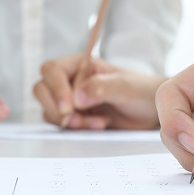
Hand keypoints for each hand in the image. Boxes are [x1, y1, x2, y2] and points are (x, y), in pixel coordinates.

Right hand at [34, 54, 165, 129]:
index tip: (69, 106)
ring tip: (100, 123)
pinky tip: (99, 126)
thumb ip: (102, 88)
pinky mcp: (75, 118)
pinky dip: (77, 129)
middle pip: (42, 90)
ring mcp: (71, 100)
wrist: (150, 111)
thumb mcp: (125, 87)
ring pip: (50, 111)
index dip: (55, 87)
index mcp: (80, 65)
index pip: (52, 70)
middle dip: (58, 108)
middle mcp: (71, 80)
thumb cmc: (140, 91)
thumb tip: (77, 97)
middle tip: (78, 119)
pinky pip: (62, 125)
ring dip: (71, 122)